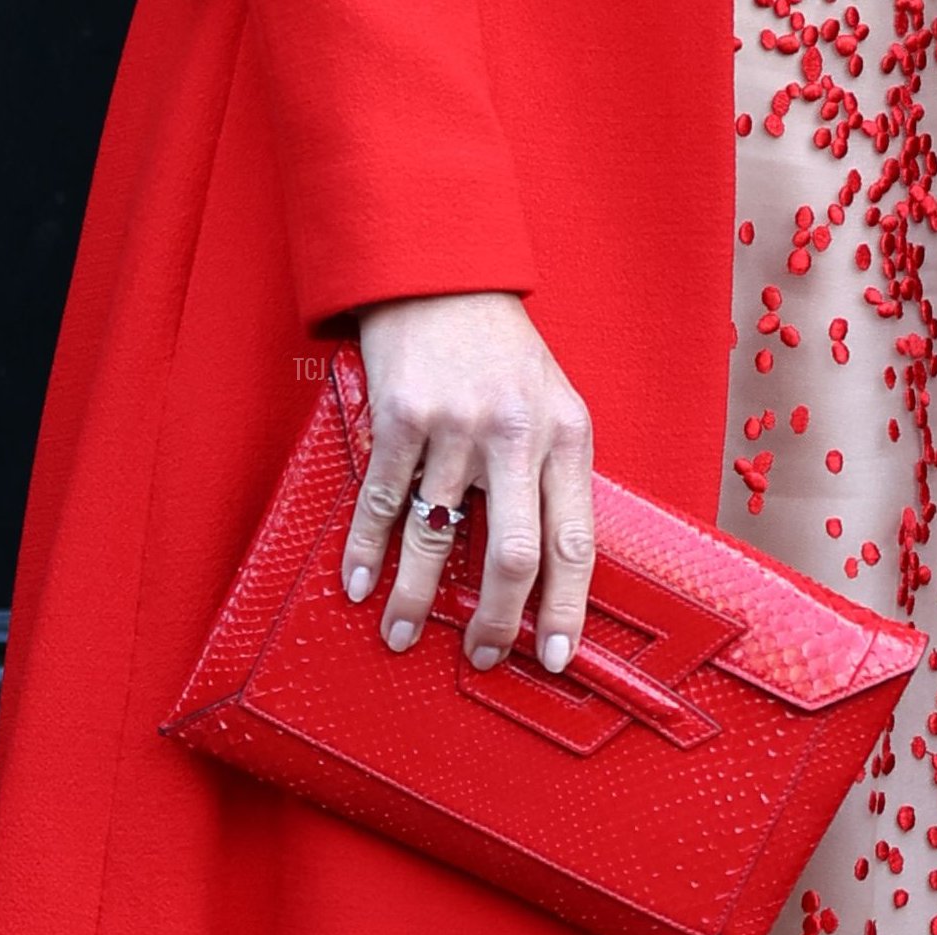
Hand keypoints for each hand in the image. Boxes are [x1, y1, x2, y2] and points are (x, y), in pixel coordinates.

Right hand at [340, 291, 594, 672]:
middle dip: (494, 622)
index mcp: (566, 436)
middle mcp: (517, 435)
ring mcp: (456, 426)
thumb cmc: (500, 350)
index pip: (576, 543)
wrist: (441, 275)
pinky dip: (367, 550)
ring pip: (437, 537)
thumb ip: (555, 475)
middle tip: (479, 657)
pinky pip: (383, 502)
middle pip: (512, 555)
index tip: (553, 656)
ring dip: (416, 598)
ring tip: (403, 636)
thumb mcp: (553, 403)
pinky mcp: (401, 417)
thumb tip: (546, 566)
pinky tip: (361, 583)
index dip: (565, 609)